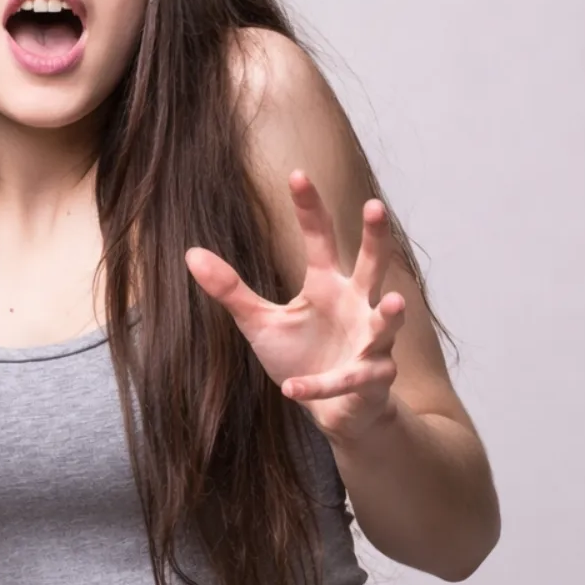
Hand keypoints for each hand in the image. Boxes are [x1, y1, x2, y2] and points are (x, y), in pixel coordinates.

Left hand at [184, 170, 407, 440]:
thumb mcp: (259, 322)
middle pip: (372, 265)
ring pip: (385, 322)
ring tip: (393, 302)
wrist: (333, 410)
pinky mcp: (371, 378)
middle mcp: (355, 306)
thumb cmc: (302, 356)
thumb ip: (231, 289)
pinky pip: (348, 379)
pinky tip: (293, 388)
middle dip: (374, 238)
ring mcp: (371, 342)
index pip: (321, 239)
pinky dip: (321, 385)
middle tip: (375, 206)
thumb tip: (190, 253)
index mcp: (328, 285)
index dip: (309, 208)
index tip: (297, 174)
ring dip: (390, 314)